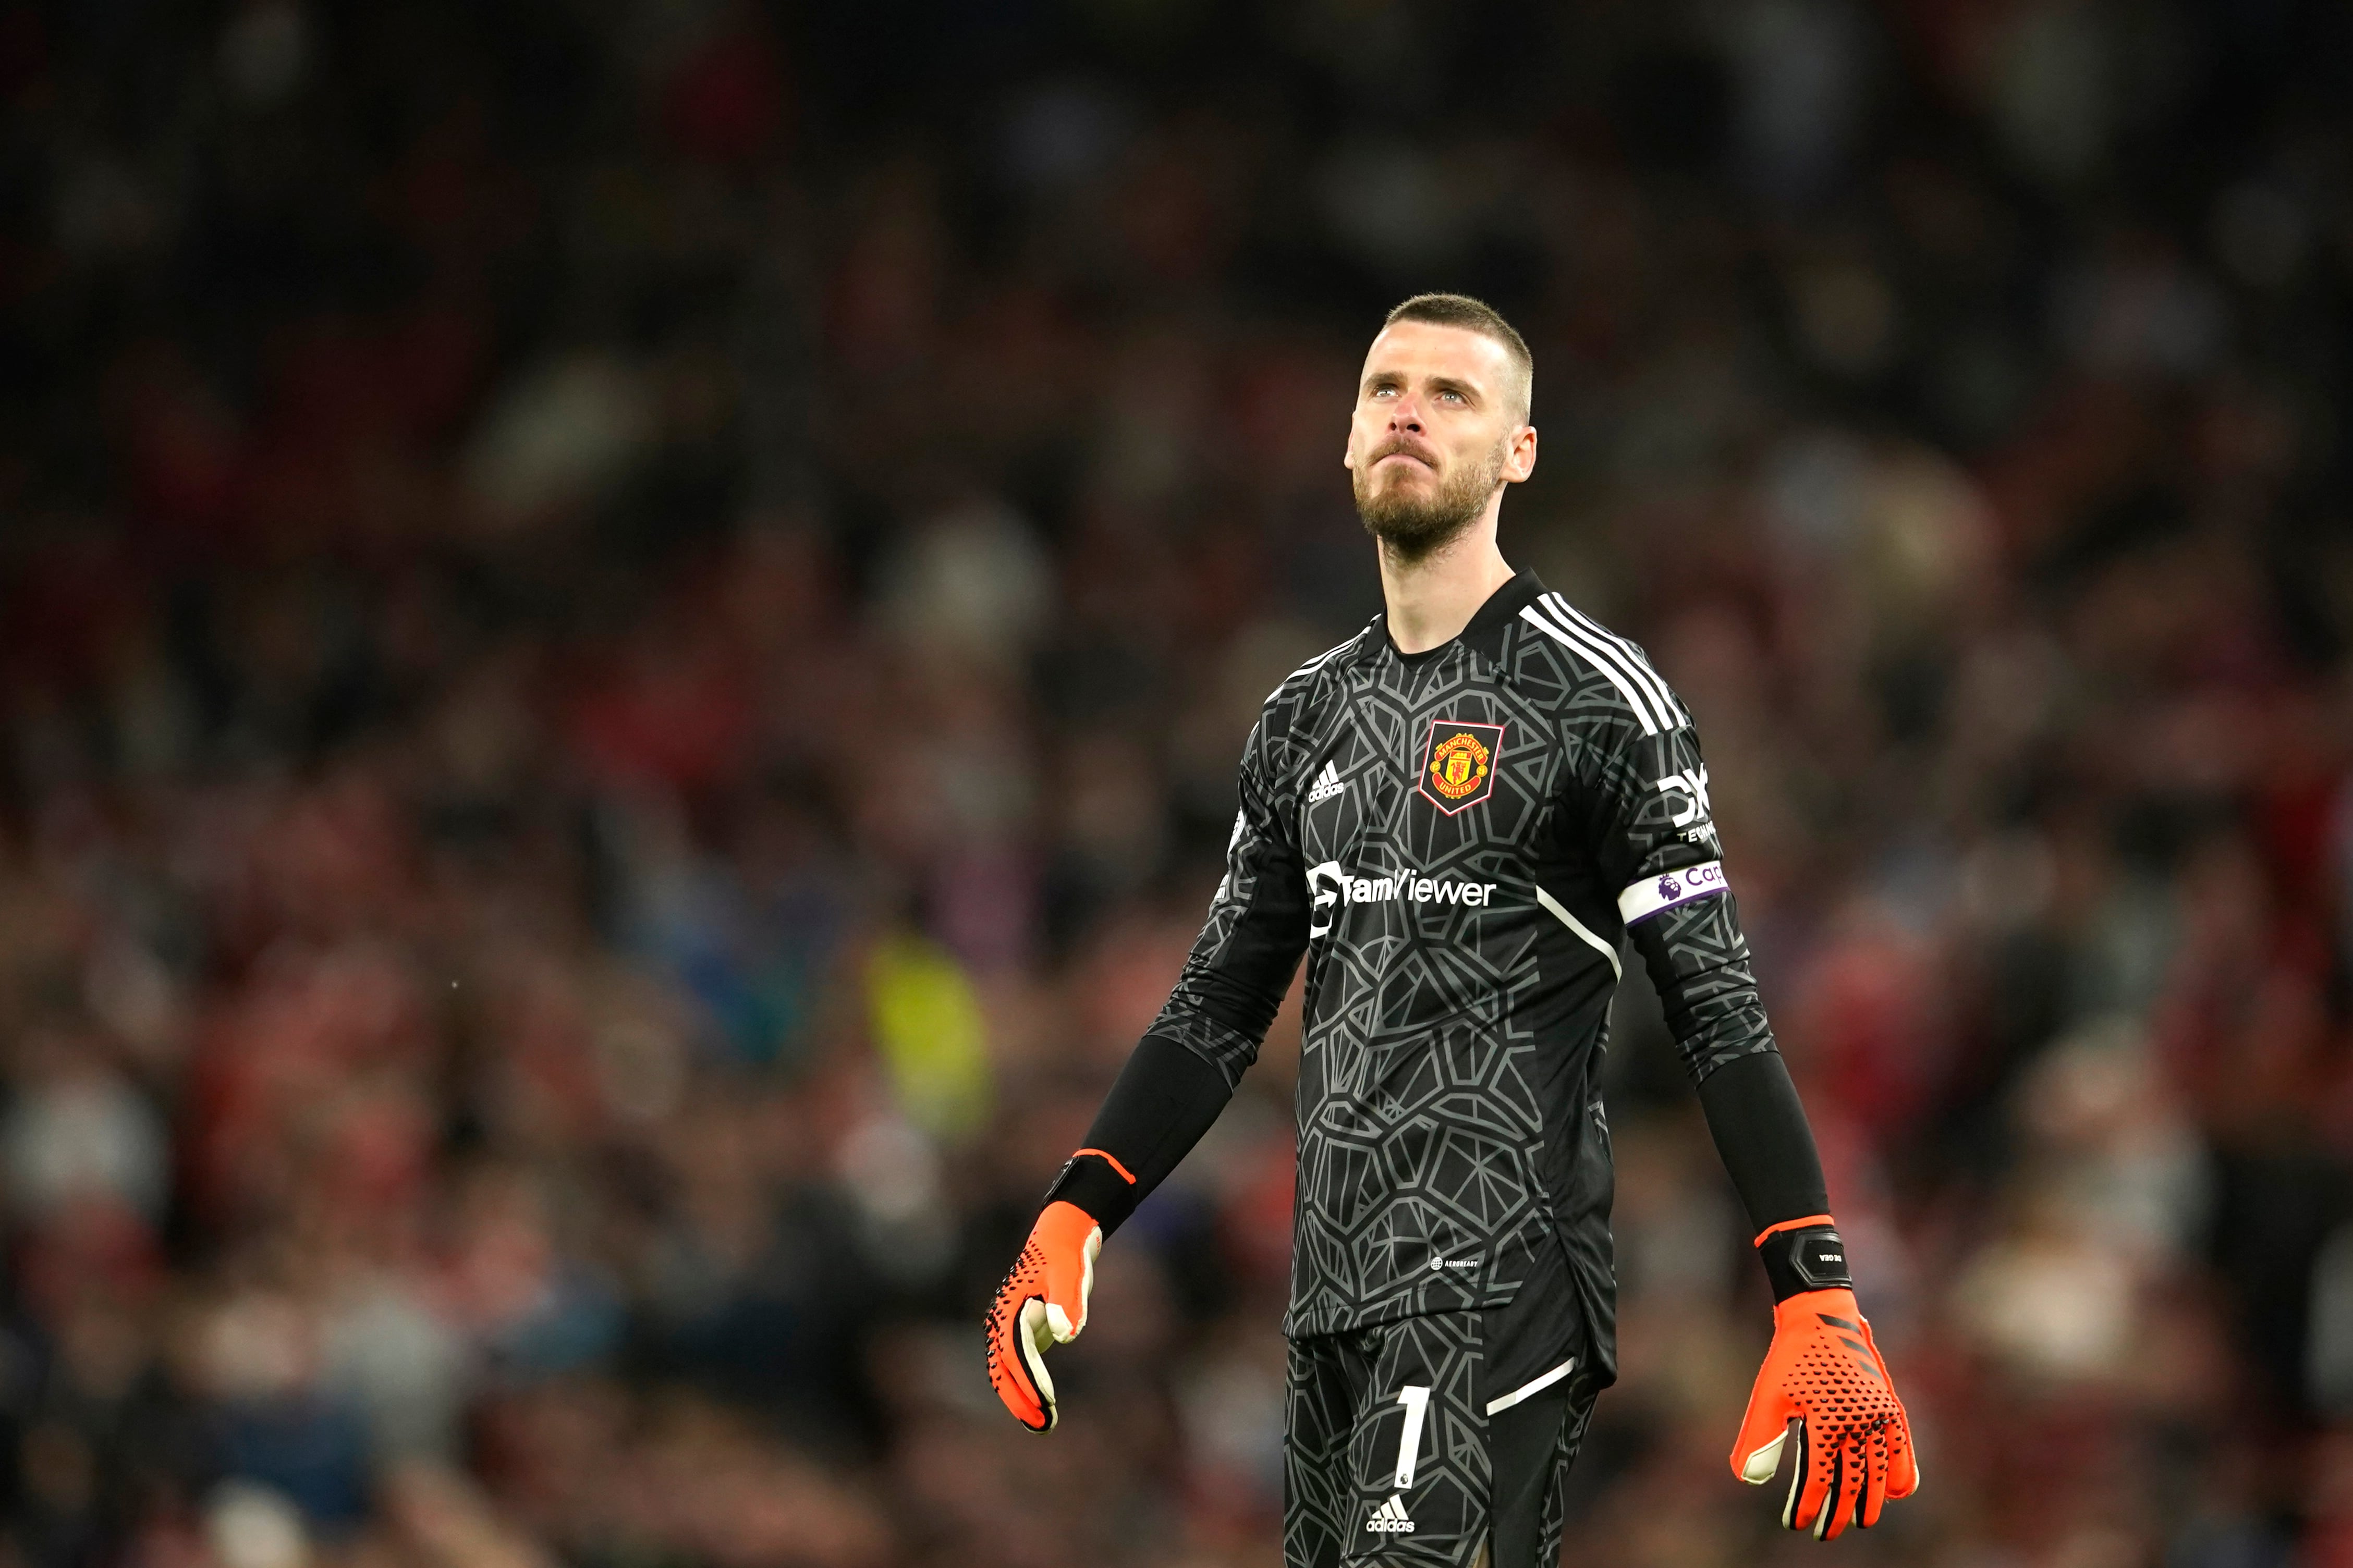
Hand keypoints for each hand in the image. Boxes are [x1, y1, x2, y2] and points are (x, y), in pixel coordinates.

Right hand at [983, 1200, 1101, 1431]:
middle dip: (1021, 1399)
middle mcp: (1001, 1321)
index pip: (1015, 1353)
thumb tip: (1066, 1336)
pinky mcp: (1018, 1332)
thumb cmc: (1066, 1255)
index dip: (1029, 1380)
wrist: (1061, 1237)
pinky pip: (1014, 1367)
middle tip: (1044, 1425)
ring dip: (1021, 1399)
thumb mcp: (1071, 1273)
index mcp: (1010, 1308)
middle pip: (1003, 1369)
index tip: (1046, 1402)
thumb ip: (1068, 1302)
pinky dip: (1023, 1389)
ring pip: (1005, 1372)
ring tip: (1044, 1426)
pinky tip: (1039, 1408)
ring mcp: (1007, 1328)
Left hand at [1731, 1287, 1918, 1537]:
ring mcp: (1879, 1414)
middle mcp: (1859, 1423)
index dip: (1809, 1506)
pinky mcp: (1889, 1404)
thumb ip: (1759, 1439)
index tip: (1799, 1525)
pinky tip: (1898, 1492)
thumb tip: (1748, 1481)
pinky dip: (1902, 1471)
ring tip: (1863, 1520)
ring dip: (1872, 1500)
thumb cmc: (1790, 1356)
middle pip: (1853, 1482)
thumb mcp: (1768, 1396)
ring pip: (1880, 1470)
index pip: (1819, 1479)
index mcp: (1828, 1423)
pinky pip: (1902, 1447)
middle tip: (1827, 1534)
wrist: (1822, 1315)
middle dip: (1839, 1512)